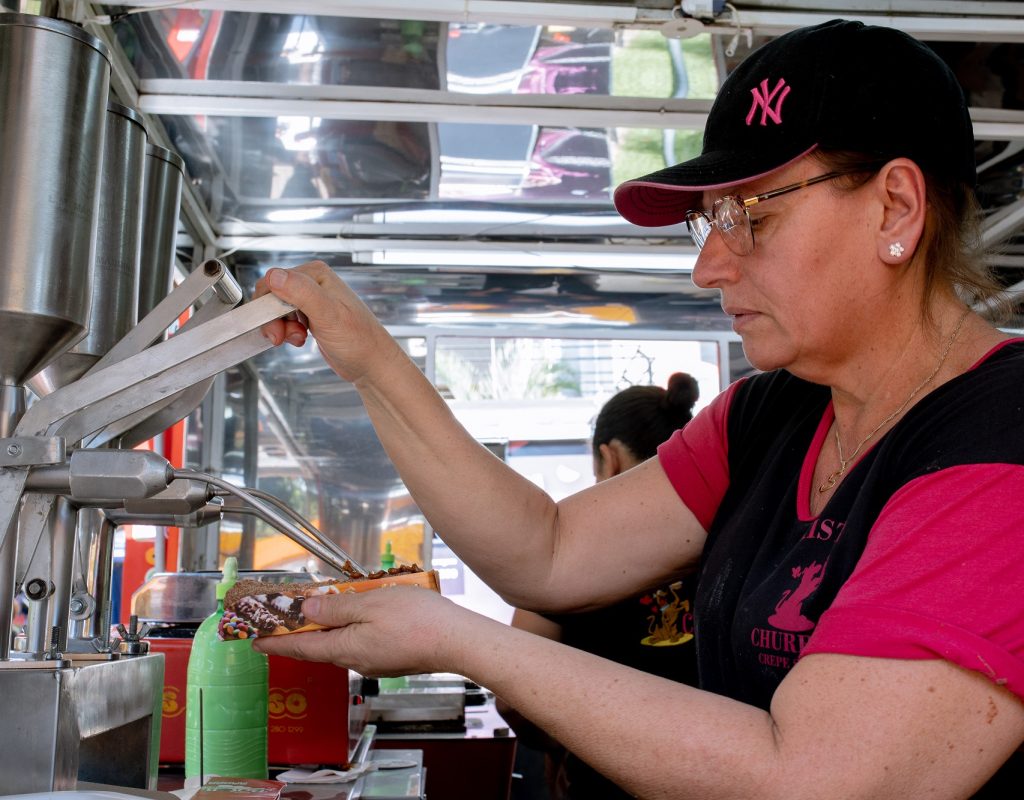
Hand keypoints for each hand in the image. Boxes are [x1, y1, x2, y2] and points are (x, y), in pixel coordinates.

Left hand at [252, 586, 467, 676]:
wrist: (457, 642)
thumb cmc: (418, 622)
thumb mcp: (370, 603)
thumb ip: (337, 605)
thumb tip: (307, 608)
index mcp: (344, 647)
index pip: (299, 646)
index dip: (275, 641)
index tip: (254, 640)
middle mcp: (355, 659)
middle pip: (319, 646)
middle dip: (299, 634)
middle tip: (283, 621)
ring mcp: (375, 660)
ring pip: (341, 643)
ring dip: (327, 628)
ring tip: (320, 609)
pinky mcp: (392, 656)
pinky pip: (361, 642)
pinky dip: (350, 629)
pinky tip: (359, 615)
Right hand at [253, 261, 400, 382]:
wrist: (372, 364)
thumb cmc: (359, 341)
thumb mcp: (328, 315)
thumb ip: (302, 293)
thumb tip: (275, 276)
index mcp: (316, 275)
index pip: (274, 279)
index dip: (267, 304)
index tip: (273, 324)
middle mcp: (313, 284)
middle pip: (273, 296)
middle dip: (272, 319)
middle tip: (280, 336)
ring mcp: (312, 301)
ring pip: (277, 311)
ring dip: (280, 328)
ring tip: (297, 338)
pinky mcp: (311, 317)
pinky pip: (286, 321)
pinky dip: (288, 333)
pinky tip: (301, 340)